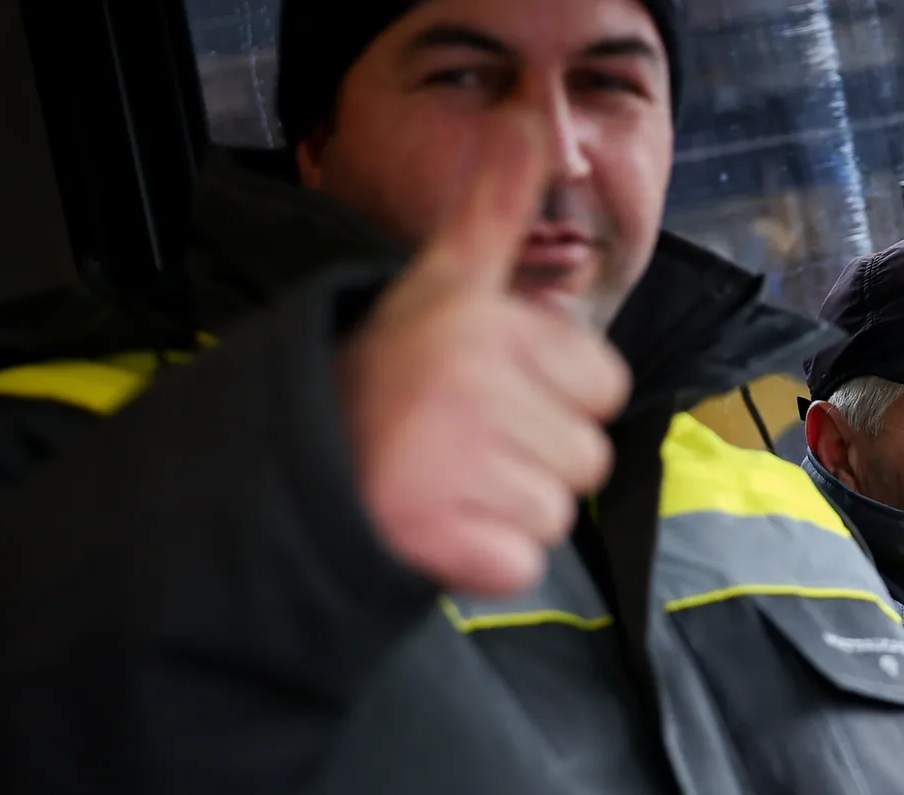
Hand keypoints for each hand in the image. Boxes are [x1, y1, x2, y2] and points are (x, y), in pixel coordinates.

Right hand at [341, 111, 631, 595]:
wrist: (298, 458)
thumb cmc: (394, 370)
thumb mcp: (444, 280)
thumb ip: (496, 209)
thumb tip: (532, 121)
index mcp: (484, 326)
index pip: (605, 385)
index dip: (561, 394)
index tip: (496, 387)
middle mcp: (469, 388)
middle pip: (588, 456)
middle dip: (540, 456)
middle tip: (468, 441)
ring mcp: (450, 468)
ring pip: (557, 512)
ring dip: (511, 509)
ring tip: (449, 478)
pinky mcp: (439, 542)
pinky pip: (521, 563)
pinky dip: (486, 559)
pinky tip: (440, 525)